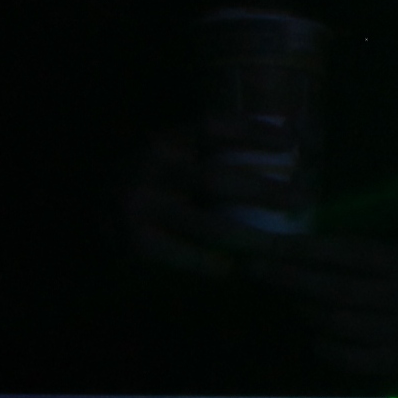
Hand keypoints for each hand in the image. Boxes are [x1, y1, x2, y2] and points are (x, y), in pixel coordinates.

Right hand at [124, 120, 290, 274]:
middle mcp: (150, 168)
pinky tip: (236, 269)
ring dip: (252, 238)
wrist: (91, 214)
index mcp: (164, 142)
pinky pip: (188, 257)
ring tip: (283, 246)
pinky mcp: (135, 241)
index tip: (293, 141)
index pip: (211, 127)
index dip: (253, 132)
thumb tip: (293, 142)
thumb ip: (217, 155)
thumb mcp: (176, 160)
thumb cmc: (154, 186)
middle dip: (266, 191)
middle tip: (305, 199)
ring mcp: (140, 205)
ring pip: (208, 225)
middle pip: (216, 179)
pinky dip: (215, 264)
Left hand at [246, 231, 397, 378]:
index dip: (303, 248)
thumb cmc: (389, 286)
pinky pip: (345, 356)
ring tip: (293, 304)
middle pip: (337, 288)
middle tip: (257, 270)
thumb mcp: (374, 260)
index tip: (267, 246)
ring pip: (337, 322)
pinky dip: (323, 346)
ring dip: (306, 312)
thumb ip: (337, 249)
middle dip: (292, 278)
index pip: (347, 252)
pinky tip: (316, 336)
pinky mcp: (396, 362)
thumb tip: (280, 237)